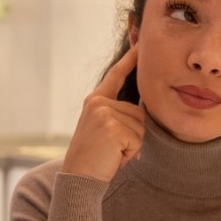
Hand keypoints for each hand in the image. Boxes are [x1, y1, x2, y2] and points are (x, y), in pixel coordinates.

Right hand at [62, 44, 144, 181]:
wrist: (78, 178)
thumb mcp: (103, 129)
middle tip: (110, 148)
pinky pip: (138, 140)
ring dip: (131, 145)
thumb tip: (142, 112)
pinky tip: (112, 158)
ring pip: (140, 127)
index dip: (130, 58)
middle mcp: (98, 103)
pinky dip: (130, 154)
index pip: (116, 75)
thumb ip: (117, 115)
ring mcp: (105, 114)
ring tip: (111, 153)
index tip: (141, 42)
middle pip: (138, 112)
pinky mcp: (113, 128)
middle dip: (132, 135)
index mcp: (95, 100)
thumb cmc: (93, 158)